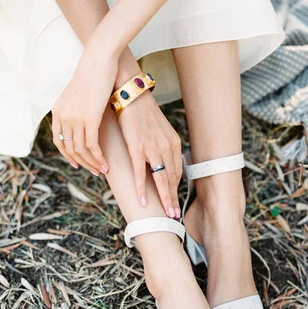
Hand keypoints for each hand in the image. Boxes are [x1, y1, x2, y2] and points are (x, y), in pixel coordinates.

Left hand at [51, 44, 117, 174]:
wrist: (98, 59)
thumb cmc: (93, 73)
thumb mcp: (78, 93)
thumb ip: (77, 108)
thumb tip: (84, 119)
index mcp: (58, 112)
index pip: (59, 142)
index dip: (69, 156)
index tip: (79, 163)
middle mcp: (63, 117)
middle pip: (70, 149)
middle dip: (83, 163)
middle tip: (95, 171)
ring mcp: (75, 118)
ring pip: (81, 150)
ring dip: (93, 163)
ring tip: (104, 170)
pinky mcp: (89, 118)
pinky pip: (92, 145)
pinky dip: (99, 157)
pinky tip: (106, 163)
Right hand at [119, 88, 181, 218]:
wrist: (131, 92)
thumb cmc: (141, 111)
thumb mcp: (157, 128)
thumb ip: (160, 144)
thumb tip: (157, 158)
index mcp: (172, 142)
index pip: (176, 171)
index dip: (175, 188)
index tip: (174, 200)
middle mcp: (166, 146)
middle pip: (171, 179)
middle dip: (173, 199)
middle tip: (174, 215)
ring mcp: (152, 148)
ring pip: (161, 179)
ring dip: (163, 198)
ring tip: (166, 214)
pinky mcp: (137, 147)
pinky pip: (140, 173)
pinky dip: (142, 188)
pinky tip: (143, 201)